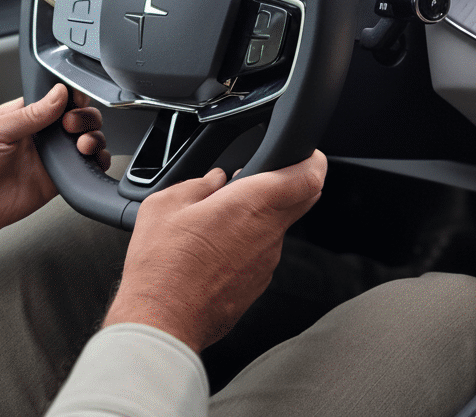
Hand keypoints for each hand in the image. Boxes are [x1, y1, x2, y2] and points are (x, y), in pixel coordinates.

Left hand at [0, 83, 108, 252]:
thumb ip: (31, 114)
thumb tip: (59, 93)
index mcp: (23, 117)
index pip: (58, 100)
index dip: (73, 99)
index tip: (74, 103)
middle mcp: (38, 136)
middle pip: (78, 120)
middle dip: (85, 119)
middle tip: (72, 127)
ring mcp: (46, 160)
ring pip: (85, 143)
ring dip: (94, 139)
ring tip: (84, 145)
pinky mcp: (52, 184)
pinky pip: (81, 171)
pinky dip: (94, 165)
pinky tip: (91, 161)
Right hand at [103, 151, 325, 352]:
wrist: (162, 320)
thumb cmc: (163, 266)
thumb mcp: (165, 205)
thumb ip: (198, 184)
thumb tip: (213, 180)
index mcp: (253, 203)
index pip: (309, 175)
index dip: (313, 160)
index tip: (307, 155)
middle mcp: (269, 232)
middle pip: (302, 200)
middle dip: (290, 185)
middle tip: (261, 181)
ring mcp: (267, 261)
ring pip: (278, 227)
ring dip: (260, 218)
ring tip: (220, 222)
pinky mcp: (259, 284)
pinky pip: (262, 253)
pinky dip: (248, 246)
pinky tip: (216, 252)